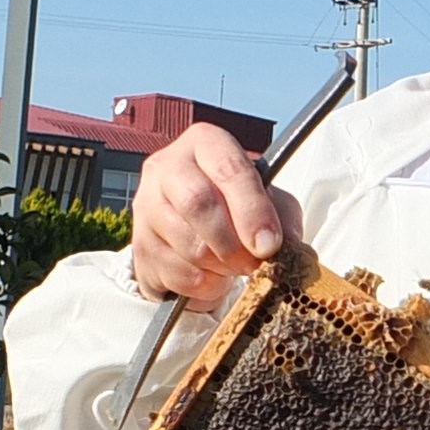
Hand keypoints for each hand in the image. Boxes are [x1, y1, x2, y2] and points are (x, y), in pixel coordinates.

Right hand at [127, 123, 301, 308]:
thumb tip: (290, 248)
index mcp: (205, 144)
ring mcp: (146, 204)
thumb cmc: (238, 208)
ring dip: (221, 267)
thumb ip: (283, 218)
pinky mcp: (139, 245)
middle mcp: (167, 166)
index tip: (269, 245)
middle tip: (253, 264)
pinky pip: (175, 273)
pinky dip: (203, 285)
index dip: (252, 210)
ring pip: (187, 244)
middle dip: (232, 242)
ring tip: (234, 267)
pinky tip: (212, 277)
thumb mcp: (270, 202)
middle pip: (197, 203)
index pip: (228, 169)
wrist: (198, 232)